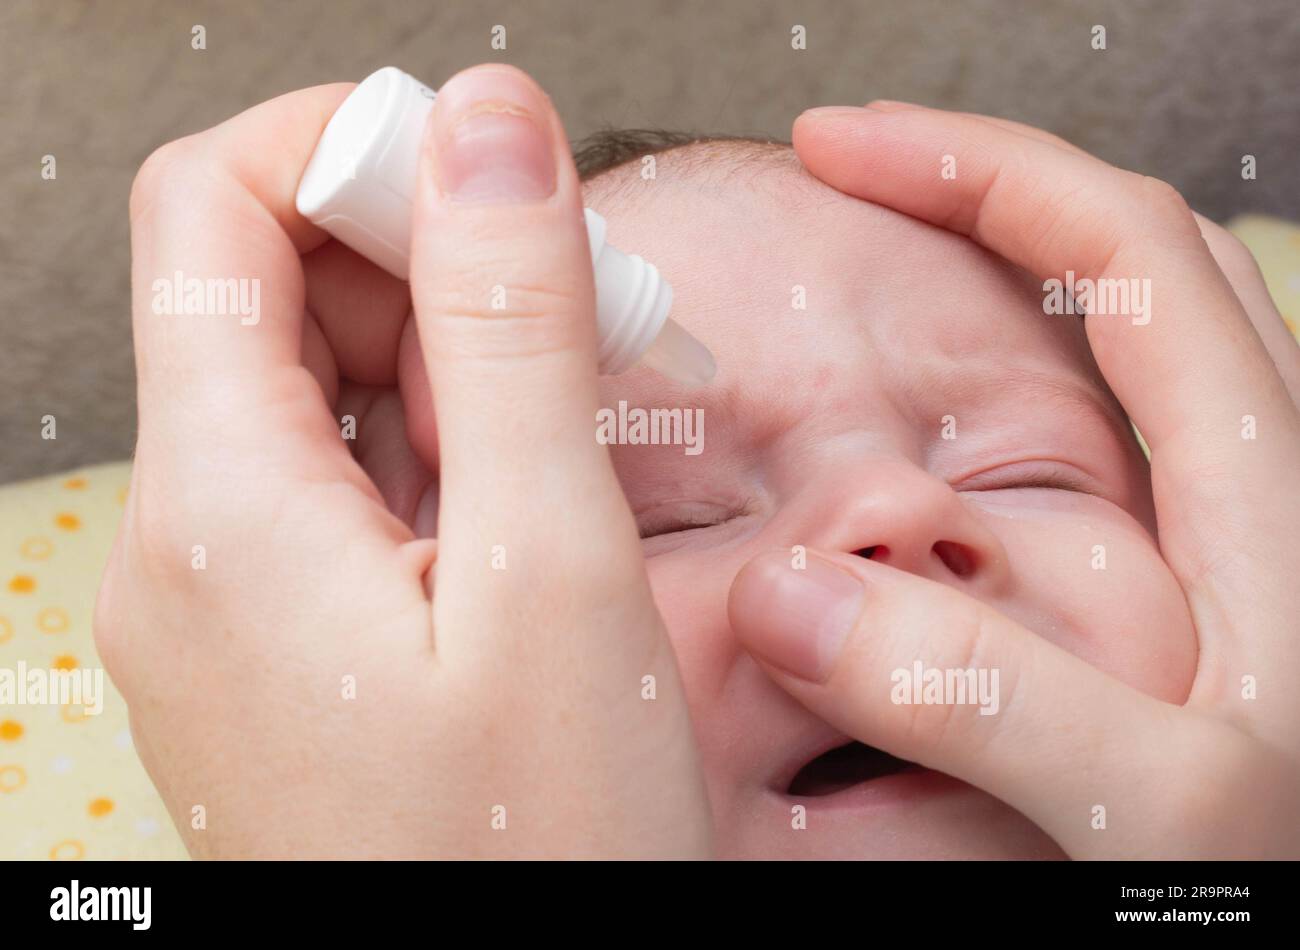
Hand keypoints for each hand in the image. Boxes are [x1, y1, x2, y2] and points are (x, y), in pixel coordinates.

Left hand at [95, 64, 710, 857]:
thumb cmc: (534, 859)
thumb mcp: (550, 573)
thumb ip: (510, 329)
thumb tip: (484, 126)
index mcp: (223, 509)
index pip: (216, 210)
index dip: (350, 151)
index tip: (488, 177)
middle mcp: (191, 548)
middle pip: (265, 292)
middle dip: (428, 260)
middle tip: (578, 310)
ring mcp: (232, 600)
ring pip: (315, 387)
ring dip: (450, 356)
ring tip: (575, 412)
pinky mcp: (288, 641)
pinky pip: (341, 481)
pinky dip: (440, 443)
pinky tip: (531, 489)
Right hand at [727, 102, 1299, 857]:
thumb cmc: (1298, 877)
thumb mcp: (1155, 809)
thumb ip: (984, 700)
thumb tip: (793, 599)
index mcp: (1263, 487)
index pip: (1115, 244)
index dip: (973, 170)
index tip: (846, 148)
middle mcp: (1260, 477)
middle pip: (1128, 250)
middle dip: (982, 180)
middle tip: (860, 172)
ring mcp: (1235, 523)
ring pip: (1133, 324)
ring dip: (1011, 257)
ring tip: (898, 256)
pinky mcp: (1203, 578)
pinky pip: (1112, 427)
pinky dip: (1021, 373)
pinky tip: (949, 430)